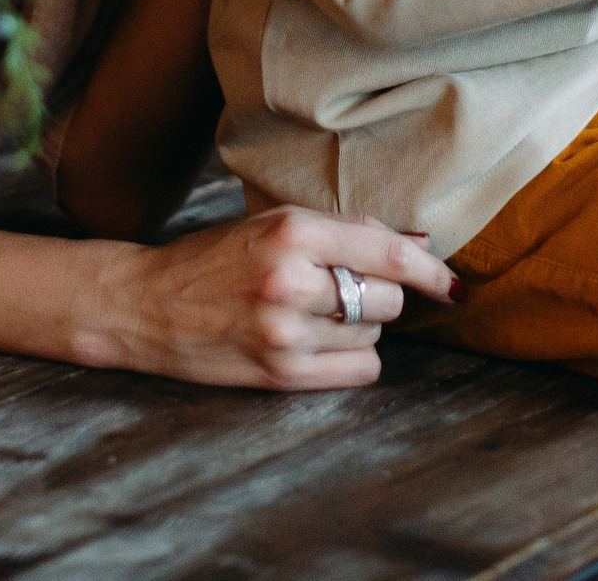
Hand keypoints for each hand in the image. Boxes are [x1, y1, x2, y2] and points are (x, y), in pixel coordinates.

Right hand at [83, 206, 456, 389]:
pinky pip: (359, 372)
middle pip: (388, 299)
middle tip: (345, 289)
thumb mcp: (273, 224)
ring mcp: (284, 333)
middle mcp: (290, 281)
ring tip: (316, 315)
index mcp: (290, 232)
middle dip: (381, 295)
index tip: (452, 284)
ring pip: (375, 337)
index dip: (433, 270)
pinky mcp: (279, 374)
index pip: (389, 254)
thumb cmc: (213, 258)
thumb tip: (419, 244)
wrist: (144, 304)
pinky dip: (353, 359)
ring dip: (361, 327)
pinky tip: (321, 344)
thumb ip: (346, 231)